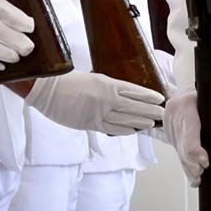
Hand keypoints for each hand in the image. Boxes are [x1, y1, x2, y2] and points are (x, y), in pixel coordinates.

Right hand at [25, 71, 165, 135]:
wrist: (48, 90)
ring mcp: (99, 112)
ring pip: (126, 119)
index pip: (134, 91)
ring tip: (152, 123)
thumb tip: (121, 95)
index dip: (148, 96)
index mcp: (107, 84)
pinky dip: (124, 130)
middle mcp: (106, 99)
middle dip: (150, 110)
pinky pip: (112, 128)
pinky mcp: (90, 124)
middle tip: (162, 113)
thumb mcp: (93, 79)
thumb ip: (107, 88)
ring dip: (140, 122)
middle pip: (134, 106)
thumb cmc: (68, 82)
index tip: (159, 98)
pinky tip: (133, 131)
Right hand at [164, 87, 208, 185]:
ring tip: (196, 178)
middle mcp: (174, 112)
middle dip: (192, 163)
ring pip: (177, 150)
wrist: (198, 93)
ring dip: (187, 166)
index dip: (197, 152)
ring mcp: (167, 121)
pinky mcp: (166, 128)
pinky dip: (183, 160)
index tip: (206, 162)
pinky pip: (175, 148)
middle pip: (182, 145)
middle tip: (200, 175)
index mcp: (187, 105)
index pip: (189, 133)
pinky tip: (190, 171)